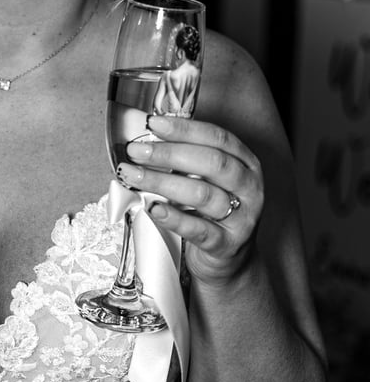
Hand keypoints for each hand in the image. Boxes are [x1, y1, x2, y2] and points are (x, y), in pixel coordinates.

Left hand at [115, 114, 263, 285]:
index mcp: (245, 163)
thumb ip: (185, 158)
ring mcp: (242, 217)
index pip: (216, 137)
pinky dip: (173, 217)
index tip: (153, 123)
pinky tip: (153, 208)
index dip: (184, 129)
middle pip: (211, 162)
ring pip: (202, 194)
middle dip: (168, 153)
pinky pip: (199, 229)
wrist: (229, 258)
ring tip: (133, 176)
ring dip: (162, 182)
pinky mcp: (228, 244)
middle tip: (136, 151)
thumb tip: (147, 138)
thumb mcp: (205, 179)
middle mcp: (249, 187)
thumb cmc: (211, 210)